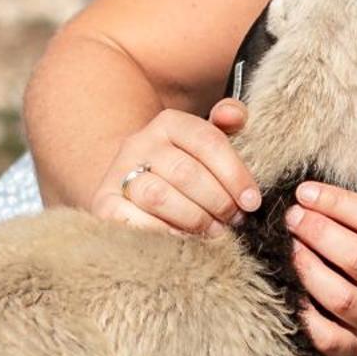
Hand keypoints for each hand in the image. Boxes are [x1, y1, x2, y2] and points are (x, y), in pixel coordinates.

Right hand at [90, 98, 261, 236]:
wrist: (132, 189)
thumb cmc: (184, 168)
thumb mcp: (207, 143)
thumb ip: (229, 121)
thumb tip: (232, 116)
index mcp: (169, 123)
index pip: (208, 141)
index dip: (235, 174)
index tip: (252, 202)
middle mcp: (140, 142)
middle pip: (186, 172)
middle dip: (217, 201)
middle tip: (233, 220)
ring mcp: (118, 173)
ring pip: (159, 197)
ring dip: (193, 219)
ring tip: (213, 232)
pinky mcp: (104, 204)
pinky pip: (134, 222)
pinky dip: (163, 234)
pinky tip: (182, 240)